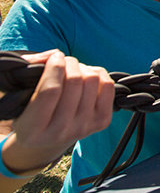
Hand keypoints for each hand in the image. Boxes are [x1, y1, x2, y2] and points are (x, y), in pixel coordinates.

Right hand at [4, 51, 113, 173]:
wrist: (49, 137)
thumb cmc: (30, 110)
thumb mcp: (19, 96)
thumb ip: (30, 70)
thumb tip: (53, 54)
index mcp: (32, 129)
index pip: (51, 90)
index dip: (55, 67)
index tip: (54, 57)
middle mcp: (59, 132)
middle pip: (74, 82)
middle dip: (69, 63)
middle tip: (63, 61)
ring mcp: (83, 128)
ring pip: (92, 80)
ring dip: (83, 68)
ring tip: (73, 70)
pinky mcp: (102, 122)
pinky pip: (107, 86)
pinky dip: (98, 73)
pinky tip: (86, 76)